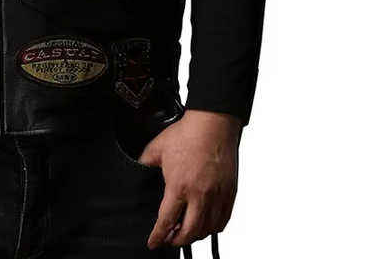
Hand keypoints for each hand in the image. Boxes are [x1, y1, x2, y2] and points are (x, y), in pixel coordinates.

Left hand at [140, 109, 240, 249]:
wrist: (213, 123)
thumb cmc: (187, 133)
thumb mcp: (157, 148)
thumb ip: (145, 163)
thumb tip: (137, 170)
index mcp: (179, 186)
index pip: (166, 220)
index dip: (158, 236)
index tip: (153, 243)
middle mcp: (199, 195)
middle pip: (189, 232)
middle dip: (176, 240)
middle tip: (169, 238)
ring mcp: (217, 196)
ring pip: (207, 229)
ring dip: (194, 235)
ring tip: (185, 231)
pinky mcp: (229, 193)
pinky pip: (223, 220)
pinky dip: (213, 227)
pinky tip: (205, 223)